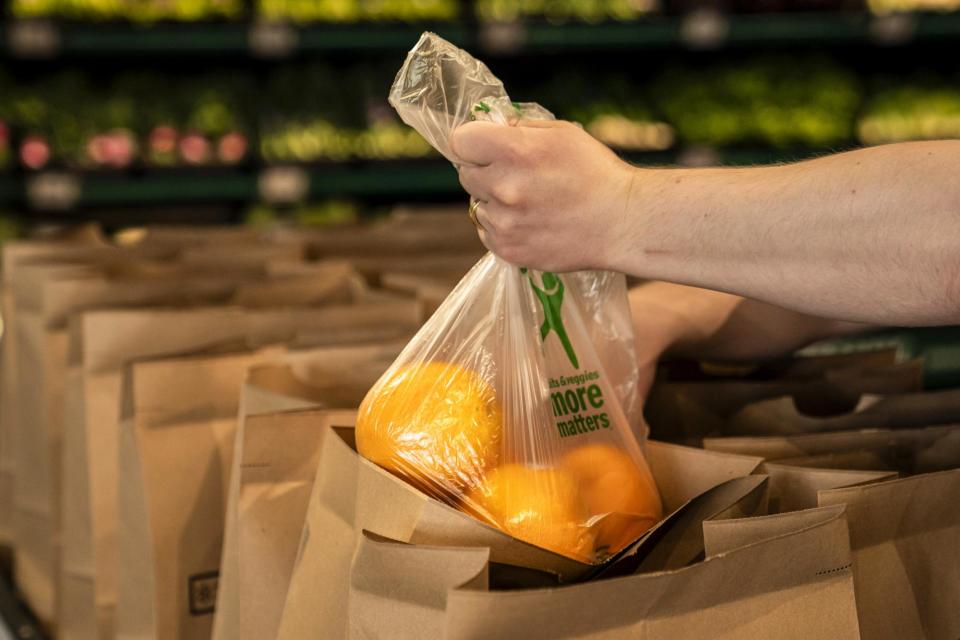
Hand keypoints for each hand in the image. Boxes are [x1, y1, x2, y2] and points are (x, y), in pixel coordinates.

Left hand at [450, 119, 637, 271]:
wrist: (623, 223)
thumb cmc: (597, 172)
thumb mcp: (562, 133)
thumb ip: (521, 129)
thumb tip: (493, 130)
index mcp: (514, 151)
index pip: (460, 141)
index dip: (472, 141)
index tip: (485, 146)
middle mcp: (503, 186)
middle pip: (465, 174)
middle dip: (485, 170)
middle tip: (516, 175)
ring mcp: (504, 222)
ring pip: (478, 205)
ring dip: (495, 201)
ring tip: (531, 202)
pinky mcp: (509, 250)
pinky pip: (488, 232)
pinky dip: (503, 227)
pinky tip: (532, 222)